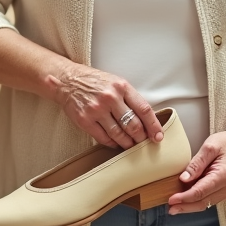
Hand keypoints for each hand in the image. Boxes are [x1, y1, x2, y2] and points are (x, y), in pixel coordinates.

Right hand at [47, 63, 163, 148]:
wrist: (68, 81)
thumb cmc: (94, 82)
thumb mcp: (116, 82)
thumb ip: (130, 98)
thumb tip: (146, 119)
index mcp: (121, 87)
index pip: (144, 109)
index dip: (153, 125)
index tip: (158, 136)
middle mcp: (110, 98)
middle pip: (133, 125)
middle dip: (141, 137)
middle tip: (143, 142)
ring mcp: (97, 110)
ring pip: (119, 134)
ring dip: (128, 143)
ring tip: (131, 145)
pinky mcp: (85, 120)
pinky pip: (104, 138)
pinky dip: (113, 144)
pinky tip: (116, 143)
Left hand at [167, 121, 225, 214]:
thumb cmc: (225, 143)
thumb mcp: (209, 147)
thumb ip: (196, 163)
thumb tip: (184, 178)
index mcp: (223, 175)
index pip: (200, 191)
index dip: (185, 198)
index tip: (172, 200)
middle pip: (203, 202)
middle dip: (185, 206)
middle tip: (171, 208)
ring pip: (205, 204)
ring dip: (190, 206)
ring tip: (175, 206)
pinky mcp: (225, 192)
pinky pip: (209, 200)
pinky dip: (196, 201)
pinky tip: (186, 200)